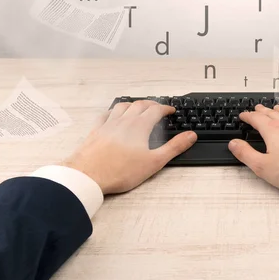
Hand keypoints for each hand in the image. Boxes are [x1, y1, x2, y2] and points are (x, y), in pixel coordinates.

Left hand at [63, 101, 196, 194]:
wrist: (88, 176)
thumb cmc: (119, 171)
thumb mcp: (154, 162)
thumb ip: (174, 147)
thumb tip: (190, 136)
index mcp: (139, 126)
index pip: (156, 110)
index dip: (165, 108)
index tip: (170, 111)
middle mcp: (124, 121)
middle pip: (140, 105)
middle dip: (151, 104)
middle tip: (158, 107)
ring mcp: (108, 124)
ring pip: (122, 106)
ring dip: (133, 104)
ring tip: (138, 107)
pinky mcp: (95, 131)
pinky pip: (105, 115)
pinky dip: (113, 112)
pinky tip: (113, 115)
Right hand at [228, 105, 278, 193]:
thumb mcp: (263, 167)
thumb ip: (246, 154)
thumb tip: (234, 144)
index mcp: (272, 131)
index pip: (256, 118)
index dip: (248, 116)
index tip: (243, 115)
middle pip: (271, 113)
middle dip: (262, 111)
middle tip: (256, 109)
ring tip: (274, 108)